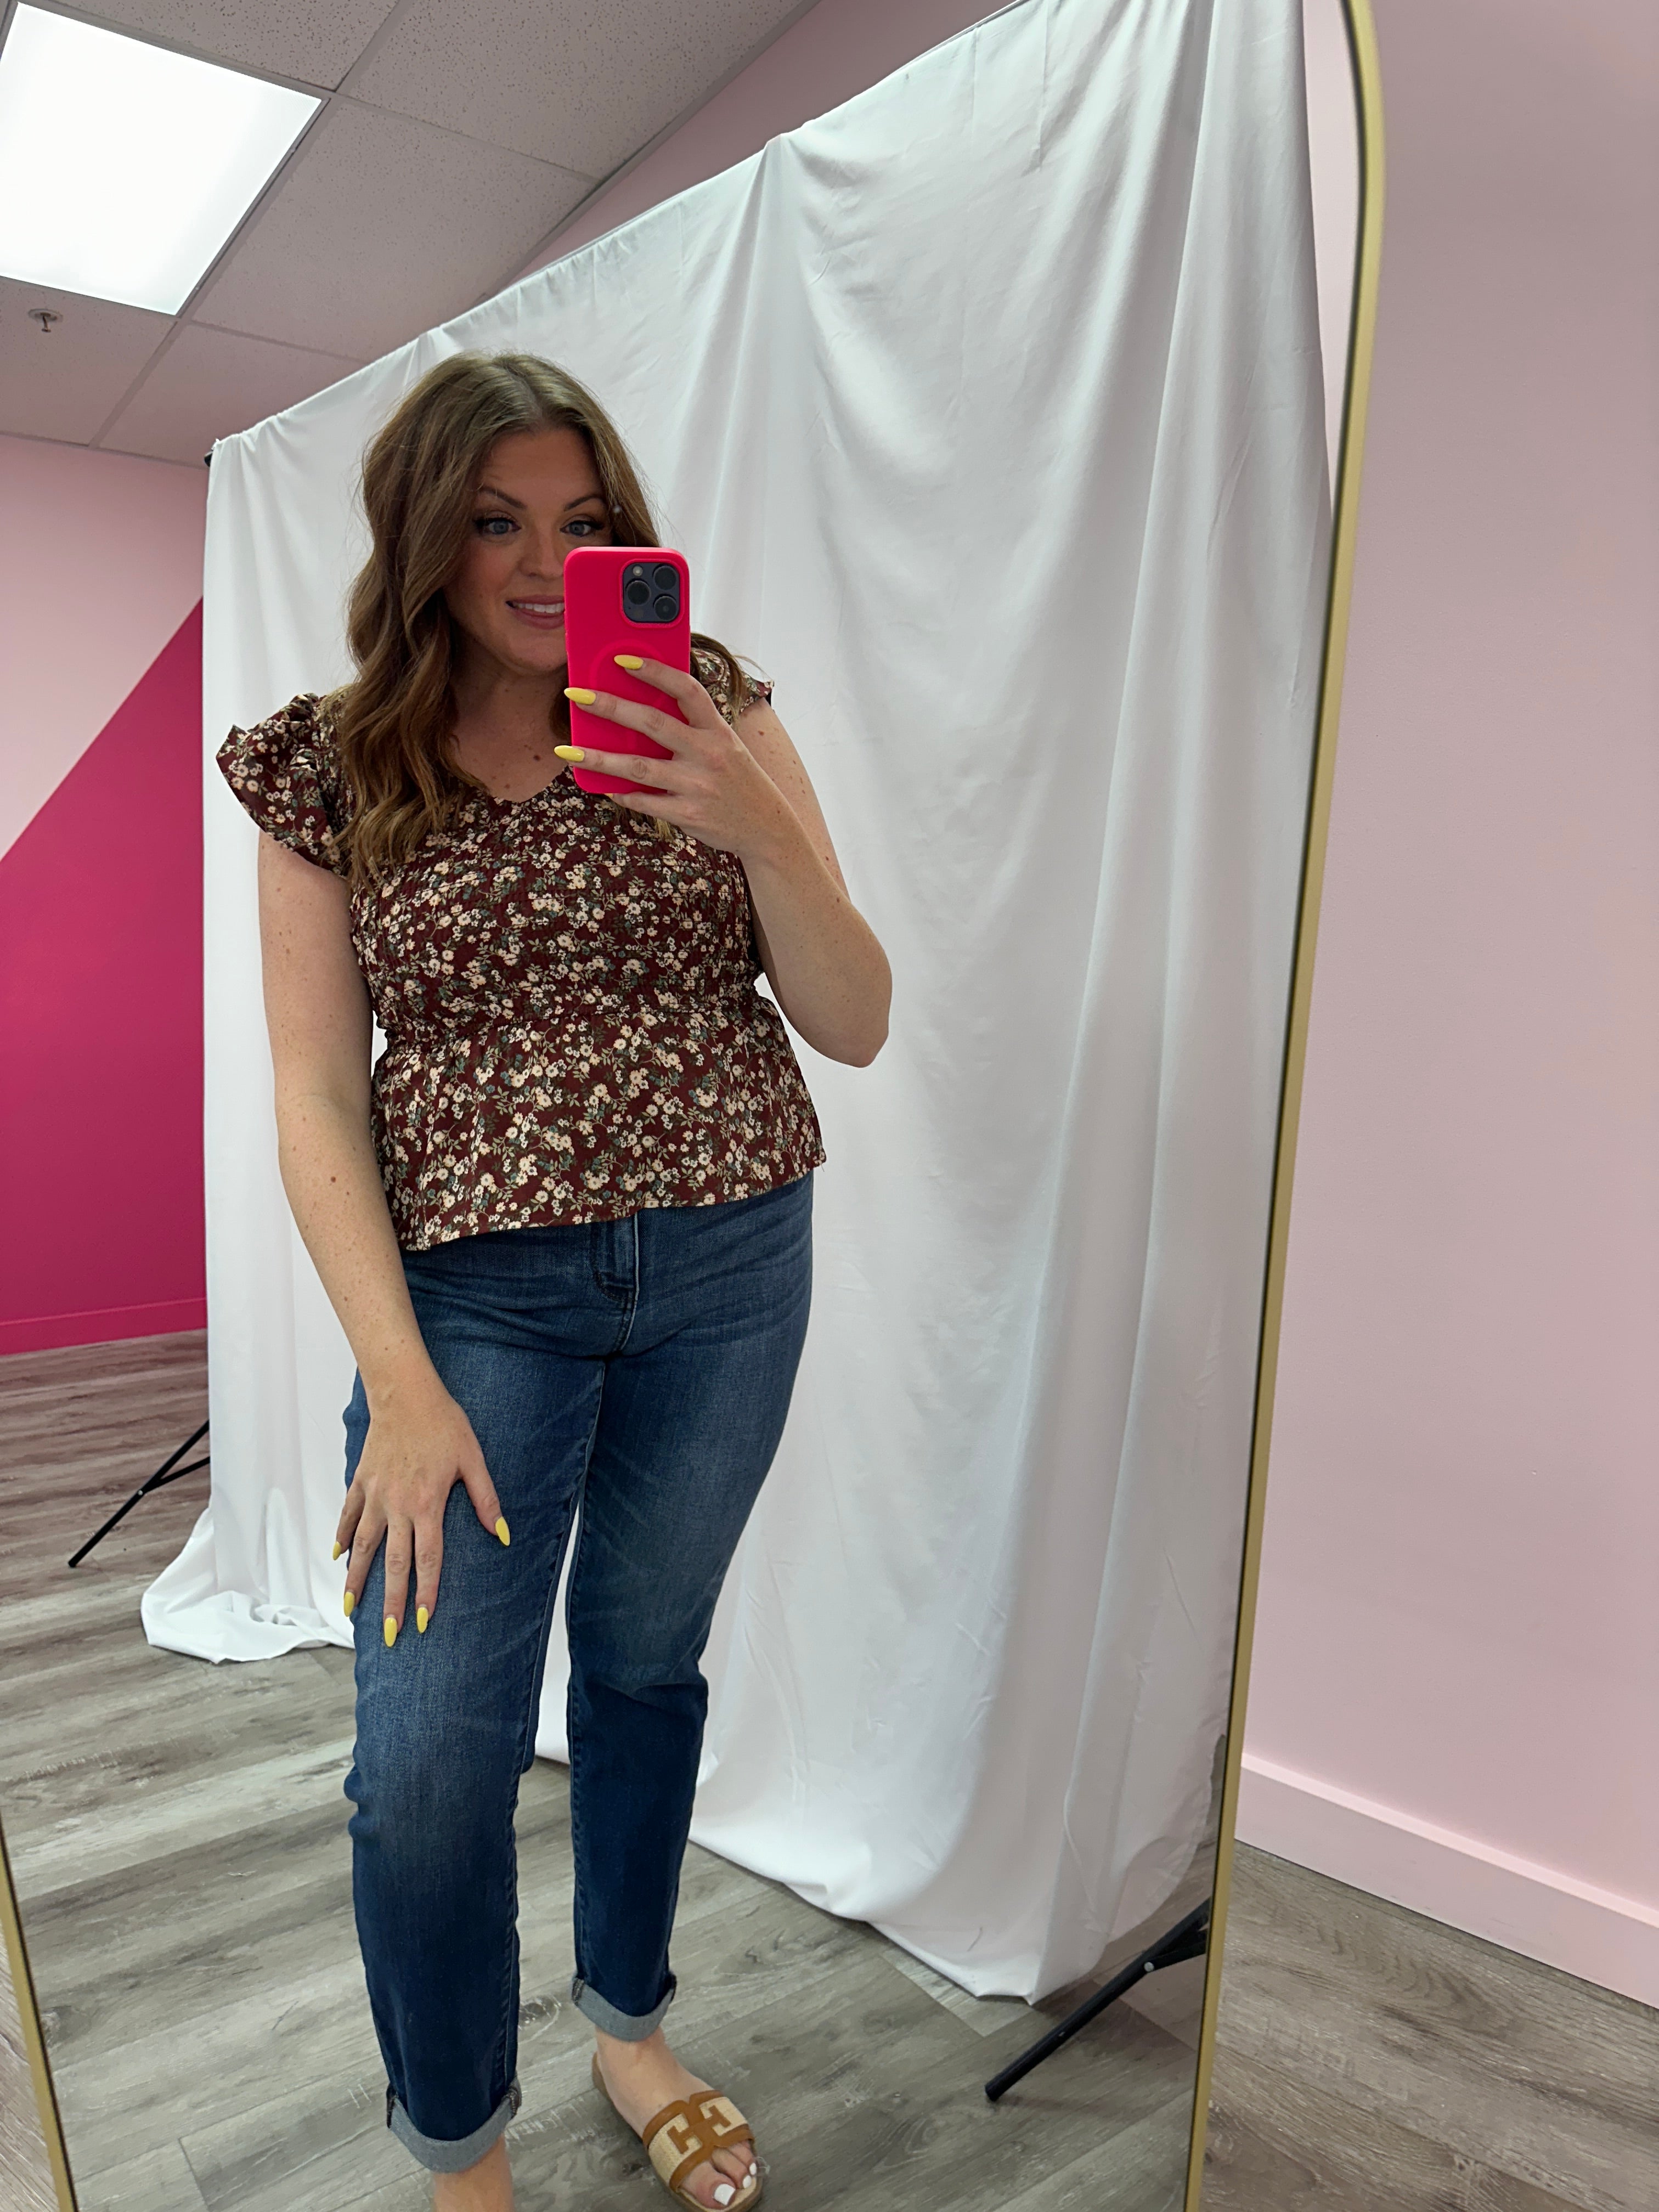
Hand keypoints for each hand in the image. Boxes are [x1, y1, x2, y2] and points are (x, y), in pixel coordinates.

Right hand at [335, 1371, 506, 1642]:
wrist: (404, 1393)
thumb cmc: (444, 1423)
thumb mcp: (473, 1459)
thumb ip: (486, 1499)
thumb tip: (502, 1533)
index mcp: (427, 1504)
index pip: (427, 1559)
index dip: (427, 1593)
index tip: (424, 1622)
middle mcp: (397, 1506)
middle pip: (392, 1564)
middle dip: (391, 1603)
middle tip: (389, 1635)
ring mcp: (374, 1496)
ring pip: (362, 1547)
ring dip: (357, 1580)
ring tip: (352, 1608)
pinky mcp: (360, 1482)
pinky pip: (348, 1516)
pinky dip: (341, 1538)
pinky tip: (338, 1558)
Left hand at [559, 658, 795, 859]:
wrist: (767, 827)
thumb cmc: (737, 780)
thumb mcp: (725, 745)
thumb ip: (693, 727)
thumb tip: (643, 708)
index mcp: (718, 730)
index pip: (686, 690)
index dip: (655, 671)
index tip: (623, 660)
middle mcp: (709, 754)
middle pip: (652, 723)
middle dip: (611, 706)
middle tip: (576, 696)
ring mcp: (697, 785)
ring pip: (638, 767)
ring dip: (599, 757)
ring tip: (568, 750)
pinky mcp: (688, 814)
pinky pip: (644, 801)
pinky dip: (622, 793)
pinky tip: (605, 786)